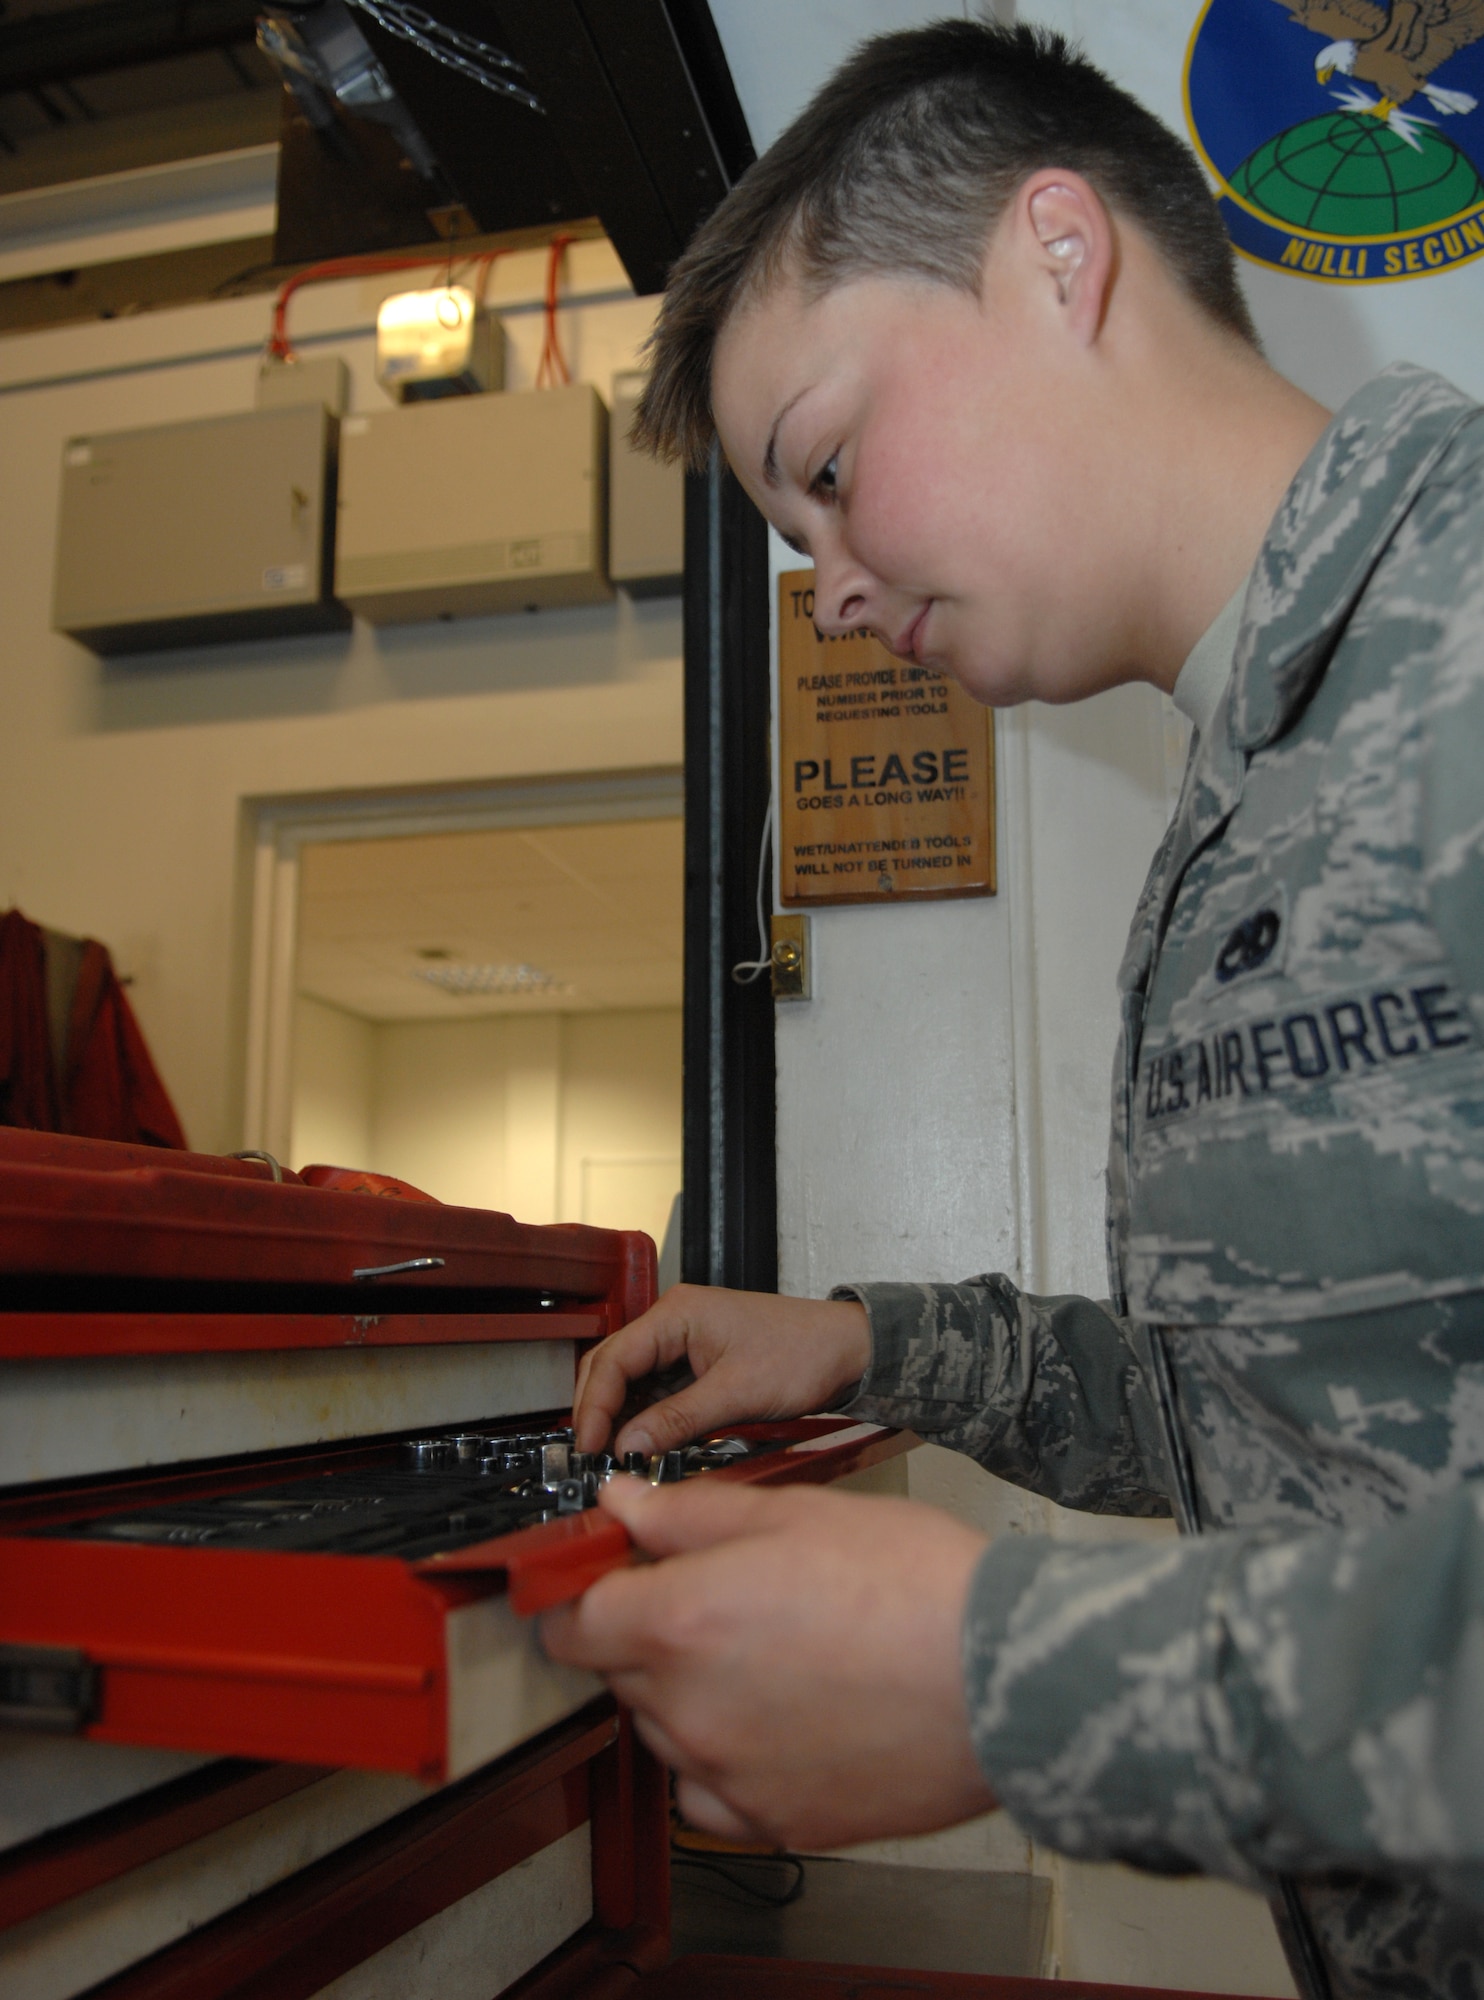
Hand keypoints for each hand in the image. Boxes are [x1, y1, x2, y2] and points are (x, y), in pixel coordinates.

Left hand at [540, 1476, 995, 1849]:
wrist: (1010, 1675)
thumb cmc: (917, 1588)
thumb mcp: (794, 1514)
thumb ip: (690, 1516)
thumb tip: (624, 1507)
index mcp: (682, 1622)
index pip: (570, 1622)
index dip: (580, 1594)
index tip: (600, 1581)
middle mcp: (690, 1708)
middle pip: (617, 1672)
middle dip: (649, 1633)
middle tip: (720, 1599)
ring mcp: (728, 1774)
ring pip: (665, 1730)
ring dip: (689, 1694)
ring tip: (775, 1653)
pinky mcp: (774, 1822)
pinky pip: (710, 1794)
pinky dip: (726, 1760)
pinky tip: (781, 1719)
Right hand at [573, 1285, 871, 1456]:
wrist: (849, 1349)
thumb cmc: (804, 1352)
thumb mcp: (737, 1393)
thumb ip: (677, 1419)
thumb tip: (630, 1443)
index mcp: (676, 1312)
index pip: (614, 1358)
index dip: (595, 1406)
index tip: (590, 1445)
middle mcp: (674, 1319)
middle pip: (613, 1365)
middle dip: (599, 1410)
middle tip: (593, 1454)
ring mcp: (685, 1339)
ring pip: (633, 1379)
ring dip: (622, 1415)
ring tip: (616, 1454)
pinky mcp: (698, 1360)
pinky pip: (658, 1387)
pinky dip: (647, 1415)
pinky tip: (645, 1441)